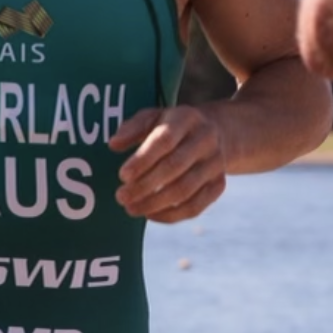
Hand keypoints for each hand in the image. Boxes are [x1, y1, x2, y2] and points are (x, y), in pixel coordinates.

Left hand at [108, 107, 226, 222]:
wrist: (214, 132)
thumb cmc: (171, 126)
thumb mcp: (152, 117)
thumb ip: (131, 128)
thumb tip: (113, 144)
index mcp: (186, 118)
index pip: (165, 140)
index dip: (143, 160)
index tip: (122, 176)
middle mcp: (205, 139)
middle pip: (175, 167)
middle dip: (144, 185)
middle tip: (121, 197)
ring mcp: (215, 163)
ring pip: (185, 190)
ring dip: (154, 203)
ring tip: (130, 208)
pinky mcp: (219, 184)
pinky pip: (195, 206)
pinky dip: (171, 215)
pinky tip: (150, 215)